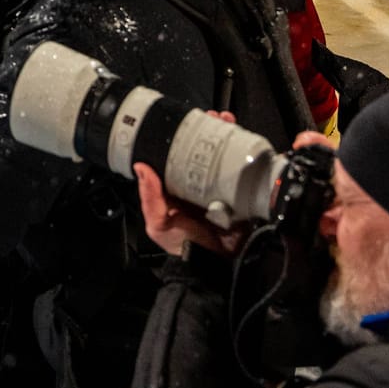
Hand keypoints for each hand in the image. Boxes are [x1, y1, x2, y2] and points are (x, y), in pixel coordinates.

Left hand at [133, 110, 252, 257]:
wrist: (212, 268)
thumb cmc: (182, 246)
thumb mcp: (159, 222)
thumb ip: (150, 198)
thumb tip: (141, 167)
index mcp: (179, 186)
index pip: (182, 154)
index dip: (186, 136)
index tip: (191, 122)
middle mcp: (200, 184)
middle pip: (207, 150)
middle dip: (212, 131)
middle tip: (216, 118)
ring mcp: (222, 188)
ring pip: (227, 157)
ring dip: (230, 138)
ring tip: (230, 124)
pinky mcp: (241, 196)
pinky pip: (245, 174)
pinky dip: (248, 159)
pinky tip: (248, 146)